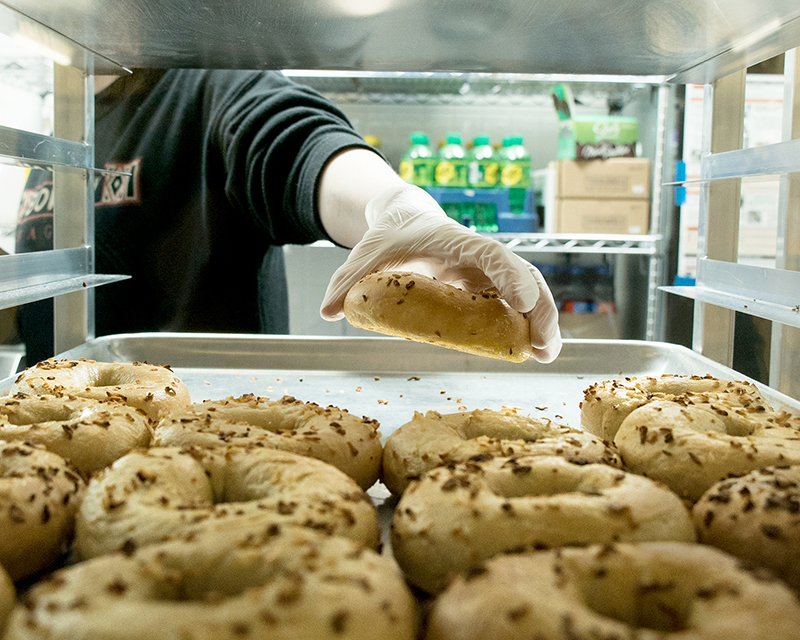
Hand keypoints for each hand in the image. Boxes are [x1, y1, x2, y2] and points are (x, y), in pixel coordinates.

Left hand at [320, 184, 561, 362]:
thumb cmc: (390, 235)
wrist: (405, 220)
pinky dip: (525, 325)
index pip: (489, 253)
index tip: (523, 301)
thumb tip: (327, 311)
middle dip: (540, 308)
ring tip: (547, 355)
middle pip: (522, 275)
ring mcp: (486, 272)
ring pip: (526, 291)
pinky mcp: (486, 287)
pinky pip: (513, 304)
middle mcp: (478, 255)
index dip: (509, 275)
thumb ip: (347, 279)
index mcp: (454, 241)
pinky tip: (531, 351)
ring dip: (540, 321)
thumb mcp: (367, 253)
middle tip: (546, 346)